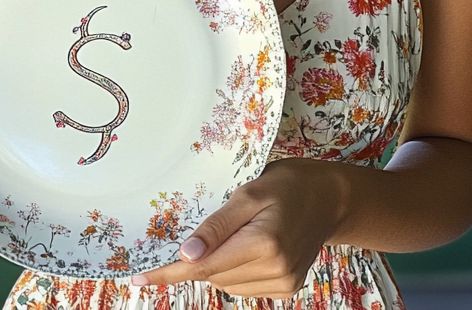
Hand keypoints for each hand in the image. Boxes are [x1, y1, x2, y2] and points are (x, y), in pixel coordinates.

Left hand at [129, 158, 345, 298]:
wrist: (331, 197)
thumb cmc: (290, 184)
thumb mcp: (250, 192)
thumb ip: (218, 225)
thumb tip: (187, 254)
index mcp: (265, 245)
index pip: (205, 266)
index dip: (170, 272)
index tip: (141, 279)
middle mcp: (275, 271)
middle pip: (214, 275)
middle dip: (198, 258)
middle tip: (193, 235)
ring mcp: (283, 283)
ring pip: (227, 283)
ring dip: (218, 264)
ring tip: (233, 232)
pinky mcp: (287, 288)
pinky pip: (245, 286)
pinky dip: (235, 270)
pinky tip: (245, 246)